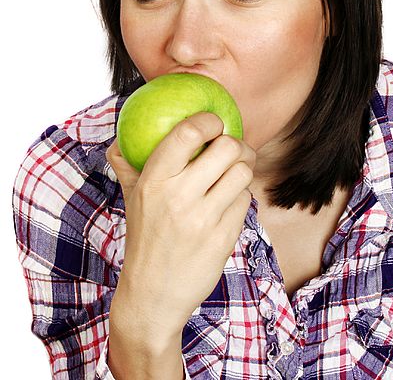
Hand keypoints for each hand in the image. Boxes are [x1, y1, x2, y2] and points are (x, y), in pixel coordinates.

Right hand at [106, 111, 254, 344]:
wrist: (153, 297)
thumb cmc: (145, 240)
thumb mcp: (132, 201)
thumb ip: (129, 167)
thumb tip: (120, 140)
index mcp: (153, 181)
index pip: (187, 133)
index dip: (209, 121)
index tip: (214, 123)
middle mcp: (179, 198)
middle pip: (228, 148)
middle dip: (236, 144)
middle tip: (233, 150)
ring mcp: (203, 219)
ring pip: (243, 173)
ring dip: (243, 170)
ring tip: (233, 175)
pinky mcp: (223, 238)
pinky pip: (245, 201)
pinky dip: (241, 198)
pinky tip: (228, 204)